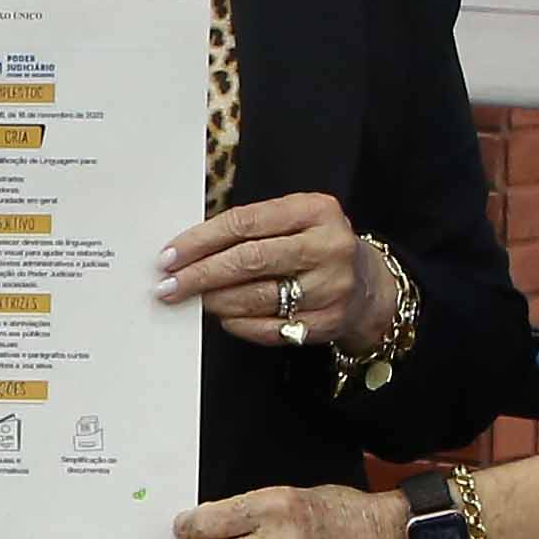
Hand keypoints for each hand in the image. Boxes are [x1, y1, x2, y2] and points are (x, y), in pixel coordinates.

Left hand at [152, 192, 376, 350]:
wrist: (369, 285)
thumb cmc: (316, 246)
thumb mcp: (296, 220)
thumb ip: (252, 227)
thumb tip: (188, 250)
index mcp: (316, 210)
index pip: (245, 223)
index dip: (201, 240)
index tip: (170, 255)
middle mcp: (328, 247)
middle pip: (249, 260)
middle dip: (201, 274)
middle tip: (169, 285)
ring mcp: (331, 287)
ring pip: (257, 297)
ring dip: (216, 300)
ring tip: (193, 299)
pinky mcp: (328, 321)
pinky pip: (271, 328)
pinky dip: (239, 324)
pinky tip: (224, 317)